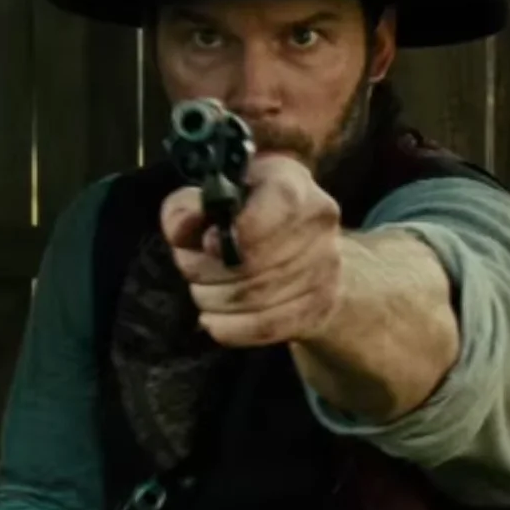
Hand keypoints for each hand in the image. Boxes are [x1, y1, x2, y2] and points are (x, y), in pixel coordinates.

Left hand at [160, 152, 344, 347]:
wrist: (304, 252)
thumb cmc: (247, 218)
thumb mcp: (211, 201)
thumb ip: (186, 206)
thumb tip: (183, 227)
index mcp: (290, 182)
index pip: (277, 204)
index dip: (237, 230)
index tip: (207, 242)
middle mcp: (318, 221)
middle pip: (251, 262)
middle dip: (204, 271)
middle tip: (191, 268)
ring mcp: (326, 266)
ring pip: (253, 298)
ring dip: (212, 299)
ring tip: (204, 290)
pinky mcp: (320, 306)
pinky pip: (266, 326)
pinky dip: (229, 327)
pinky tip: (214, 319)